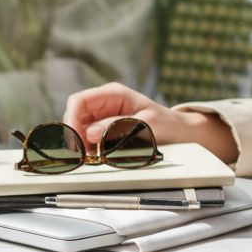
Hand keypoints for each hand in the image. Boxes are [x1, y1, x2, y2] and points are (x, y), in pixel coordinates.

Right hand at [62, 82, 238, 164]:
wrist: (180, 133)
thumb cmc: (167, 124)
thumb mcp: (147, 124)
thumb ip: (118, 126)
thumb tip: (90, 132)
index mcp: (113, 94)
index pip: (79, 101)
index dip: (71, 119)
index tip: (75, 139)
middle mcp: (105, 103)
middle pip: (75, 115)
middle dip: (74, 134)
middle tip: (80, 154)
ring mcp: (104, 117)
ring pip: (79, 128)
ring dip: (80, 143)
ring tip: (89, 157)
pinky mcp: (105, 131)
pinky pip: (88, 139)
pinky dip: (88, 149)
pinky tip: (95, 157)